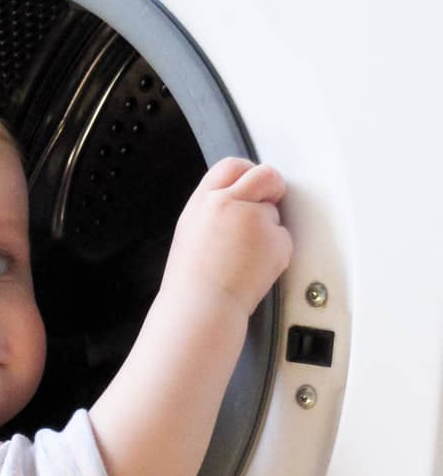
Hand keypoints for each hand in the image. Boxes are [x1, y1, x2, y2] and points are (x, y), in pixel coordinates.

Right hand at [162, 157, 292, 318]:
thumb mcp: (192, 231)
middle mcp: (229, 204)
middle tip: (271, 201)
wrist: (200, 309)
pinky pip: (283, 239)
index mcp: (204, 202)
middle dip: (272, 186)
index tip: (255, 182)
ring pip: (274, 213)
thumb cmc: (193, 283)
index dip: (248, 172)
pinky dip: (275, 254)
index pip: (232, 167)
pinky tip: (253, 269)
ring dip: (268, 231)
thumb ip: (215, 209)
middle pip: (264, 175)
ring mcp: (254, 220)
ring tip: (244, 259)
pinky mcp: (274, 239)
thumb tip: (237, 198)